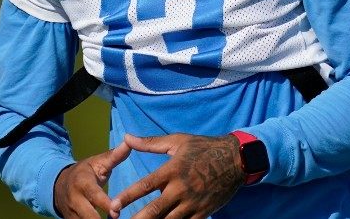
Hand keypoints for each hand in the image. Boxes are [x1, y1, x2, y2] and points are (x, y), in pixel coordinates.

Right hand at [54, 142, 131, 218]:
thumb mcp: (97, 162)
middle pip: (88, 216)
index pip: (94, 195)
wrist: (58, 185)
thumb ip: (114, 156)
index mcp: (82, 183)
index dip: (105, 204)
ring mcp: (72, 213)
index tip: (116, 212)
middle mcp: (75, 200)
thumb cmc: (85, 172)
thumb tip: (129, 142)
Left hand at [110, 133, 243, 218]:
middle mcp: (181, 188)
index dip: (128, 196)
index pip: (146, 185)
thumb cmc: (203, 148)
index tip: (114, 204)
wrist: (236, 159)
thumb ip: (150, 143)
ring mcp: (193, 203)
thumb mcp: (177, 142)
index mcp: (172, 170)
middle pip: (155, 209)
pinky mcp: (203, 212)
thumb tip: (126, 137)